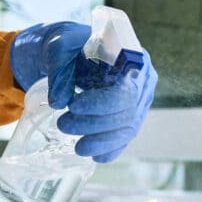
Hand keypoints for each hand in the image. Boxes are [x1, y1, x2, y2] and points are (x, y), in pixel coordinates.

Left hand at [10, 21, 157, 161]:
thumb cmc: (72, 44)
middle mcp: (143, 79)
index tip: (72, 106)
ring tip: (77, 147)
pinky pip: (125, 136)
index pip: (125, 88)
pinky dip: (111, 149)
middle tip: (63, 125)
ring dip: (101, 142)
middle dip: (94, 125)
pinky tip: (96, 157)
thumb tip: (57, 102)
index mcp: (133, 56)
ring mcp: (140, 99)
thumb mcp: (61, 47)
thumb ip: (59, 70)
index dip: (101, 104)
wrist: (77, 50)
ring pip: (127, 128)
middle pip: (126, 112)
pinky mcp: (131, 114)